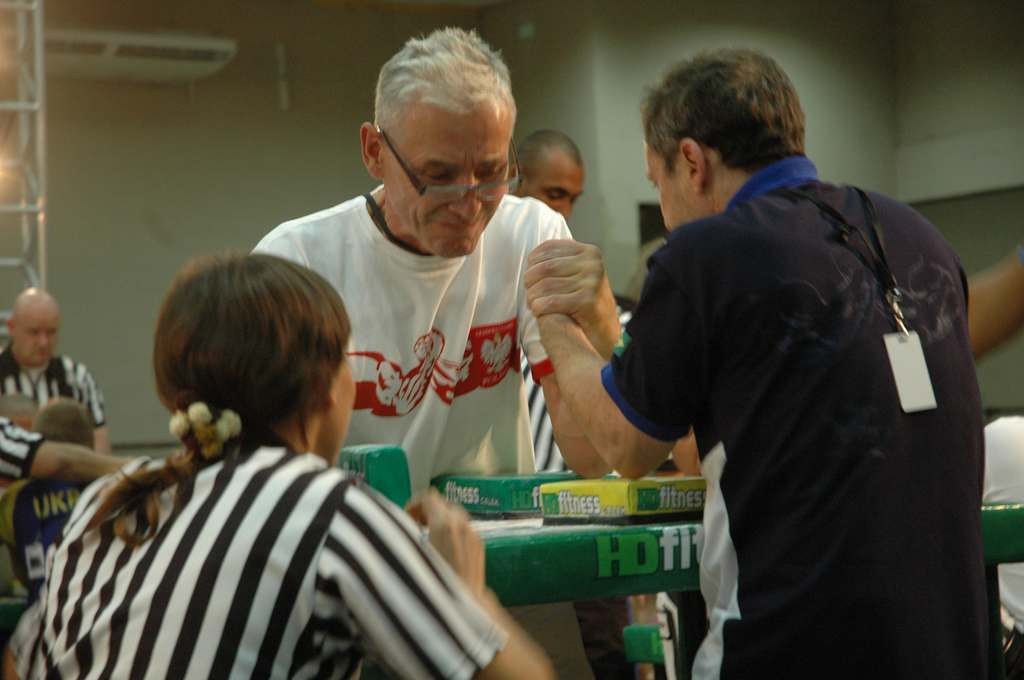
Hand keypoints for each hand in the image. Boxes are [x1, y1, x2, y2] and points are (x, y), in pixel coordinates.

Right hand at [406, 489, 484, 595]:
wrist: (464, 607)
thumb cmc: (434, 586)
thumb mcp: (414, 556)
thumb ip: (408, 535)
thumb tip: (402, 524)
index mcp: (444, 525)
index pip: (428, 498)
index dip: (413, 504)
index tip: (406, 518)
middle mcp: (462, 525)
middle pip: (442, 503)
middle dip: (426, 511)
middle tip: (414, 527)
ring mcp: (473, 534)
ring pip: (454, 515)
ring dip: (440, 520)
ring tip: (427, 538)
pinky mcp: (479, 545)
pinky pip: (463, 528)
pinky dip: (452, 530)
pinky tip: (443, 549)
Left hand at [525, 239, 619, 357]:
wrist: (605, 329)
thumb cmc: (585, 301)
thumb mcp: (578, 273)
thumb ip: (561, 261)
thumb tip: (532, 258)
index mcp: (589, 252)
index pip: (549, 248)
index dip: (533, 261)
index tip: (530, 274)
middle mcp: (592, 263)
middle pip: (545, 267)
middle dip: (531, 280)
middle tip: (529, 292)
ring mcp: (592, 281)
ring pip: (546, 285)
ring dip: (533, 296)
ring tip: (532, 303)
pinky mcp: (587, 300)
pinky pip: (551, 301)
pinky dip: (539, 307)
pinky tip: (537, 311)